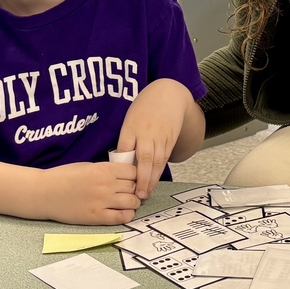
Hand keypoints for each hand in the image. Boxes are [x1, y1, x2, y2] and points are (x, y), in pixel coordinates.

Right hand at [42, 161, 139, 224]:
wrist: (45, 193)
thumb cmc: (64, 176)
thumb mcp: (88, 166)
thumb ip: (107, 170)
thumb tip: (124, 175)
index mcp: (104, 169)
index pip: (133, 172)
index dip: (134, 175)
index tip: (131, 179)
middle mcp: (106, 185)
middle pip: (134, 187)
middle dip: (134, 189)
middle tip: (129, 192)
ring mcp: (102, 202)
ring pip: (132, 202)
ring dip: (133, 203)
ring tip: (127, 203)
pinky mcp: (97, 217)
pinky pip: (122, 217)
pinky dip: (127, 215)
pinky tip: (124, 212)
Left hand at [116, 79, 194, 200]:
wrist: (169, 94)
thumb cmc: (145, 107)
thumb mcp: (131, 118)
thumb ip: (127, 138)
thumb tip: (121, 160)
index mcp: (132, 126)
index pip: (125, 147)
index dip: (123, 164)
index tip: (119, 179)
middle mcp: (147, 132)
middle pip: (144, 158)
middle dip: (141, 178)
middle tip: (137, 194)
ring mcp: (160, 136)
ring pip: (156, 161)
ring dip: (152, 178)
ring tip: (146, 192)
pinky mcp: (170, 139)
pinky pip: (164, 157)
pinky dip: (159, 171)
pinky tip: (155, 181)